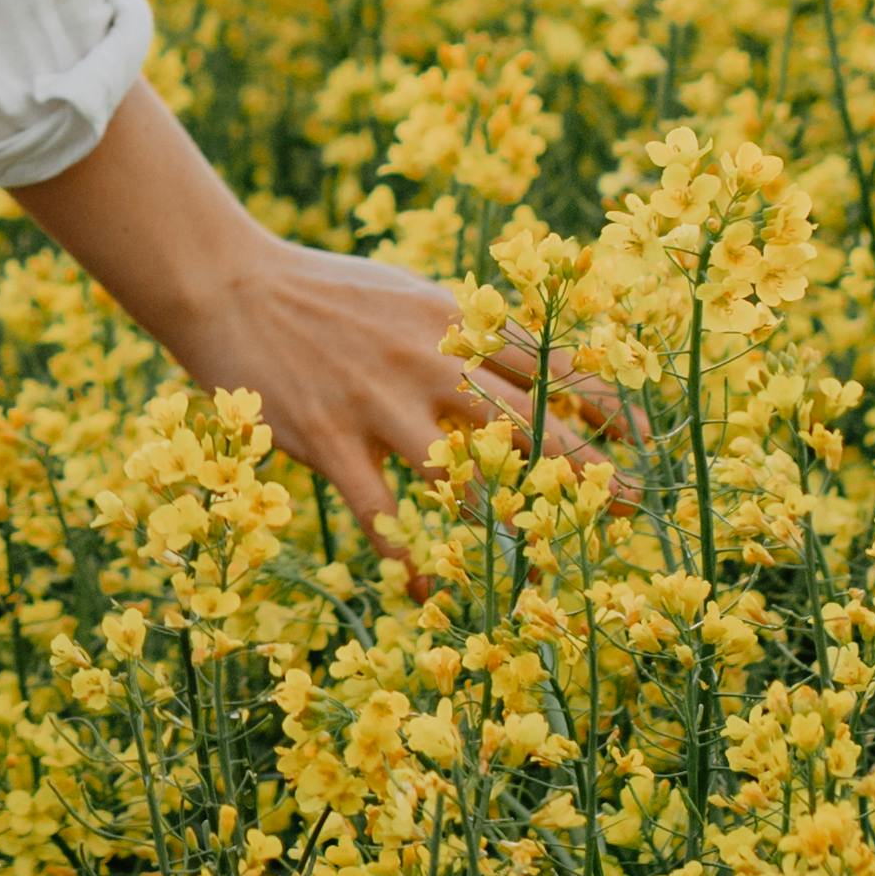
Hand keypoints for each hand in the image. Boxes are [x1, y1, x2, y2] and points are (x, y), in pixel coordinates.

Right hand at [170, 229, 638, 548]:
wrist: (226, 284)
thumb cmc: (319, 290)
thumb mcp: (404, 293)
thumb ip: (458, 328)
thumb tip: (518, 361)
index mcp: (451, 316)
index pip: (549, 362)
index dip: (605, 402)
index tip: (647, 437)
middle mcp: (427, 358)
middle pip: (527, 423)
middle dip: (588, 469)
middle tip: (630, 506)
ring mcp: (378, 402)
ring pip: (464, 475)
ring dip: (509, 522)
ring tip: (548, 561)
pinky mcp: (330, 439)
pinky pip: (382, 515)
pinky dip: (409, 558)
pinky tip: (431, 591)